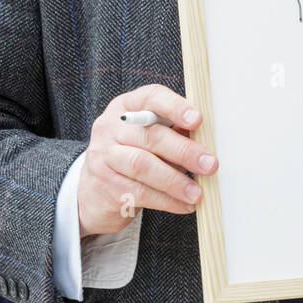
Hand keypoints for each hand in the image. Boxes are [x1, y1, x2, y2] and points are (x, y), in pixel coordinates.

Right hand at [77, 85, 217, 236]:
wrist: (93, 192)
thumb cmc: (132, 155)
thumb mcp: (148, 135)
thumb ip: (172, 130)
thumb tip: (206, 137)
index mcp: (126, 107)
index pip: (151, 97)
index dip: (175, 107)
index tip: (198, 120)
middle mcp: (110, 128)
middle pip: (149, 136)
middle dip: (183, 151)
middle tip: (209, 164)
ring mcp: (105, 157)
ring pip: (143, 166)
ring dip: (175, 181)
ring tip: (197, 192)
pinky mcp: (106, 186)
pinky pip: (140, 193)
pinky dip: (167, 200)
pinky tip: (185, 205)